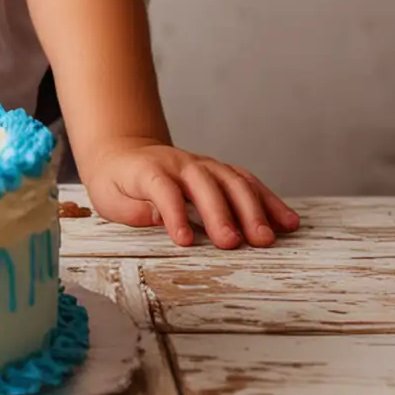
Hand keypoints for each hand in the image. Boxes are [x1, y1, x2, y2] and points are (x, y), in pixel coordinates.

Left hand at [79, 138, 300, 248]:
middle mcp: (180, 163)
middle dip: (220, 213)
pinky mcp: (220, 172)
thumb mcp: (107, 197)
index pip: (163, 189)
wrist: (123, 151)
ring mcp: (203, 165)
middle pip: (204, 184)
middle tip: (233, 243)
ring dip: (252, 208)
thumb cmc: (116, 182)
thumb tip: (157, 217)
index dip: (174, 213)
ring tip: (266, 237)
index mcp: (148, 170)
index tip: (184, 241)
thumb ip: (130, 209)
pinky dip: (268, 200)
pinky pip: (248, 182)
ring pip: (232, 181)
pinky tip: (287, 221)